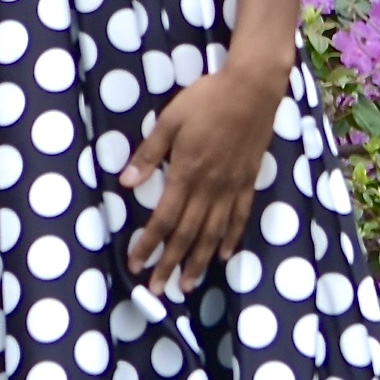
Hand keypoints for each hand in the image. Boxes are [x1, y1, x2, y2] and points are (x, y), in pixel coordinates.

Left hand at [117, 59, 286, 293]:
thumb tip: (126, 183)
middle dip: (170, 264)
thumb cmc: (207, 99)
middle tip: (158, 290)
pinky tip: (222, 256)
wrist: (253, 89)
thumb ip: (149, 154)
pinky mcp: (248, 181)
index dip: (148, 245)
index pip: (163, 219)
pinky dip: (230, 239)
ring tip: (188, 284)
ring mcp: (231, 187)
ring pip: (212, 234)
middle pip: (187, 235)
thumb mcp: (169, 120)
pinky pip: (238, 218)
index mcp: (186, 173)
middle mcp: (209, 187)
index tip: (135, 265)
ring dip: (198, 262)